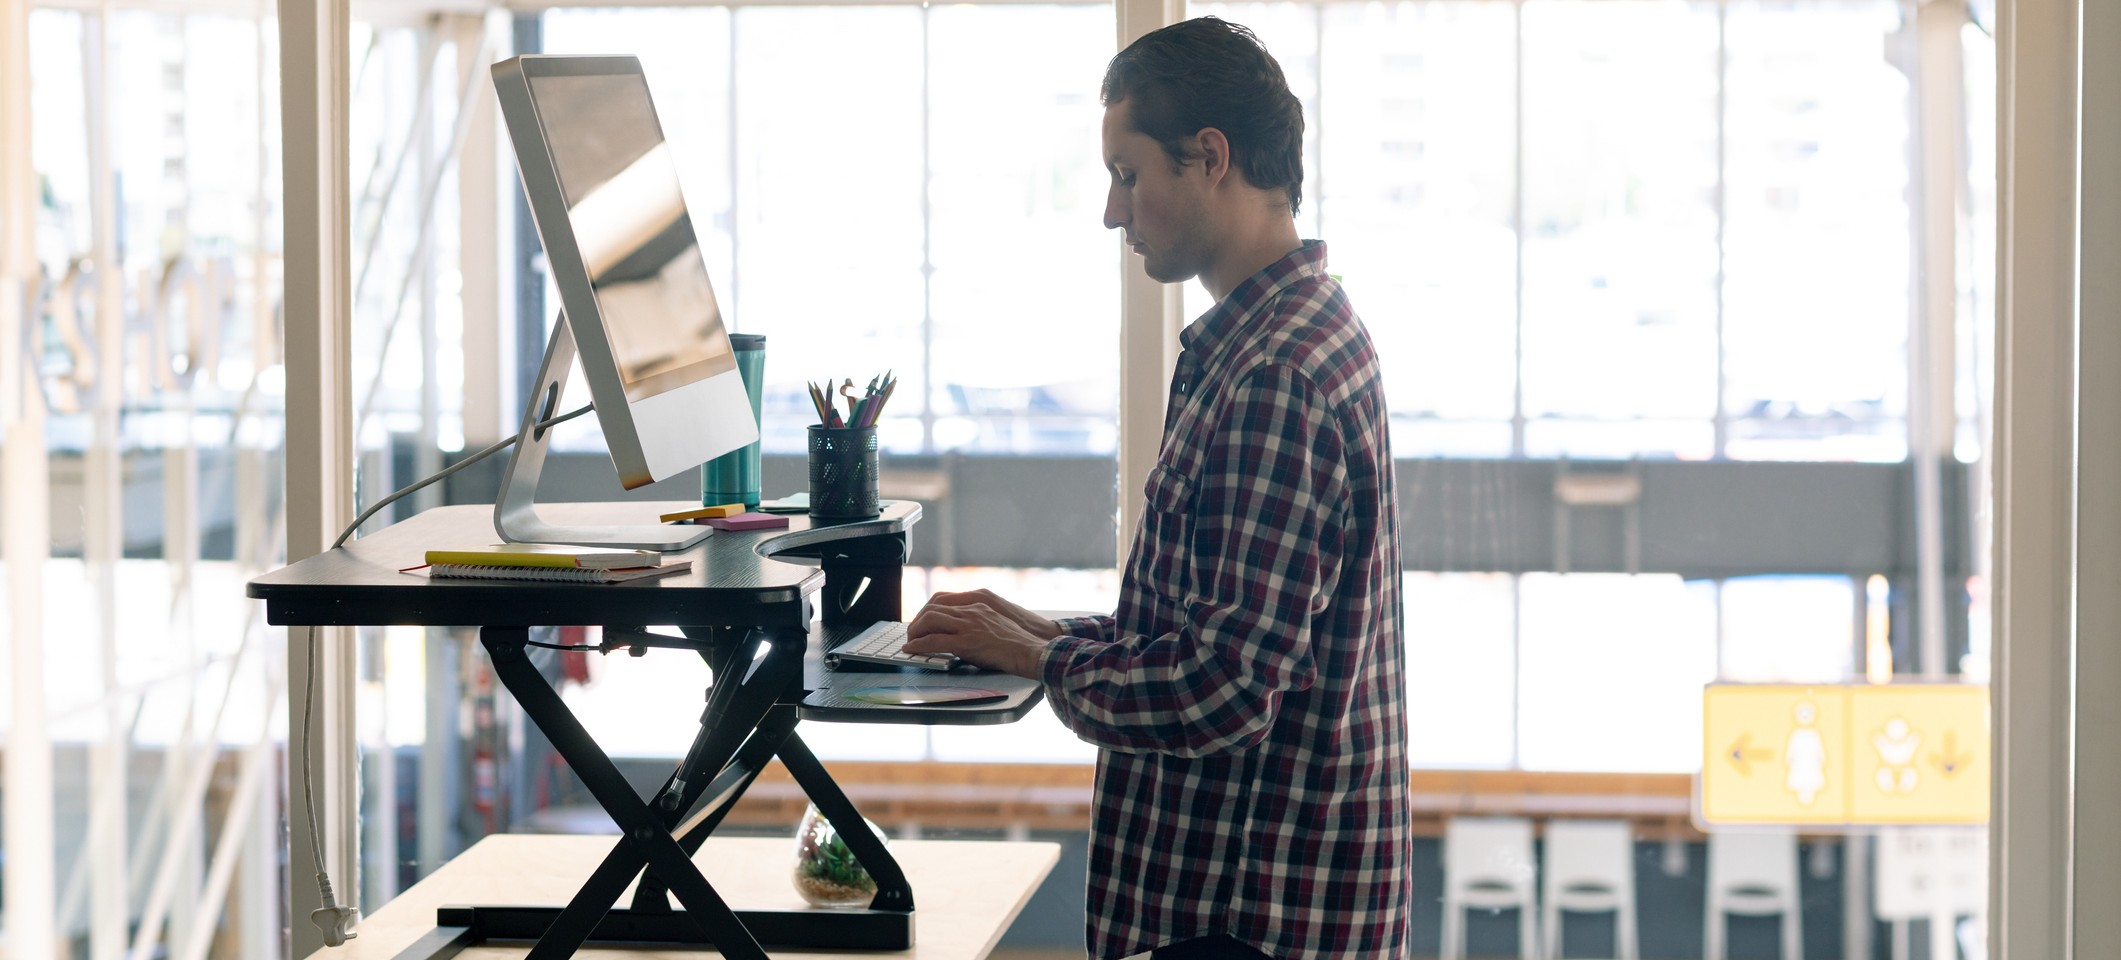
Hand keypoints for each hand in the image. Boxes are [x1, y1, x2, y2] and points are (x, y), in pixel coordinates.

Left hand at [903, 589, 1060, 679]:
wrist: (1032, 651)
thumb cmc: (1018, 642)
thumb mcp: (996, 623)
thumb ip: (979, 622)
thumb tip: (961, 632)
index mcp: (979, 603)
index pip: (943, 599)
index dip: (927, 610)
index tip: (921, 620)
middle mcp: (972, 610)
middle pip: (933, 607)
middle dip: (917, 621)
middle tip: (912, 633)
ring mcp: (969, 625)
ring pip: (930, 620)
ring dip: (915, 631)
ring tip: (910, 641)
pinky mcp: (967, 642)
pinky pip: (935, 641)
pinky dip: (919, 645)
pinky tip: (913, 650)